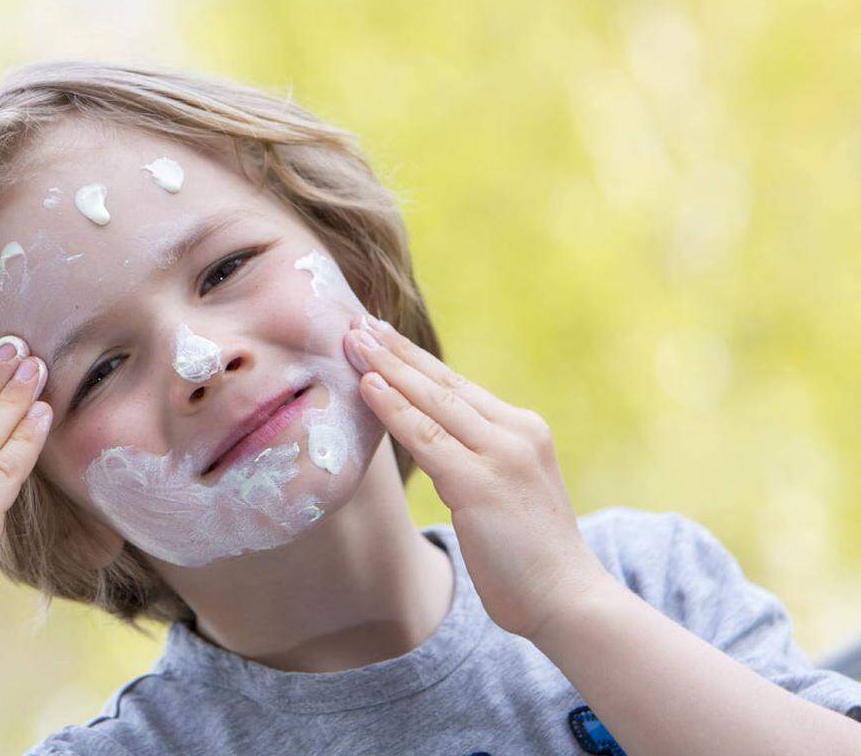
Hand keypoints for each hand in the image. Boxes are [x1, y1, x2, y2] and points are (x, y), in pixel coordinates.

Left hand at [342, 314, 610, 641]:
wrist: (569, 598)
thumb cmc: (531, 556)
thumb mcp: (509, 489)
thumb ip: (479, 458)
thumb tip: (431, 439)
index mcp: (525, 429)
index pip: (459, 385)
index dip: (416, 359)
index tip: (381, 335)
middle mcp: (516, 431)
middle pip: (443, 382)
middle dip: (395, 351)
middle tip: (357, 321)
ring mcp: (500, 455)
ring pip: (431, 401)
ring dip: (385, 367)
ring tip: (352, 339)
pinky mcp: (480, 483)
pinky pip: (424, 437)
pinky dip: (392, 408)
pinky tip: (366, 385)